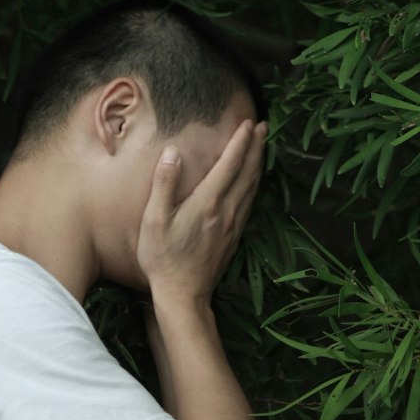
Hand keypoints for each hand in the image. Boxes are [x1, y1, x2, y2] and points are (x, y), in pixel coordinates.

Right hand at [137, 118, 266, 304]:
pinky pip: (250, 203)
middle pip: (247, 172)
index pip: (230, 164)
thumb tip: (172, 152)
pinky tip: (254, 184)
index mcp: (208, 202)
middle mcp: (226, 210)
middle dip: (257, 147)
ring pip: (252, 187)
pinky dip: (255, 186)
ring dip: (259, 164)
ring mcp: (232, 225)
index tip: (249, 123)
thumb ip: (163, 184)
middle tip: (265, 126)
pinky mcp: (233, 237)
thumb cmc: (163, 259)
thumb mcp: (154, 220)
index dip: (240, 141)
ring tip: (263, 148)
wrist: (183, 296)